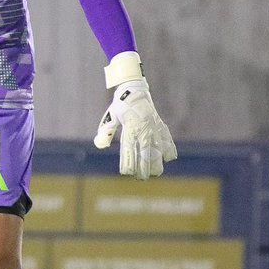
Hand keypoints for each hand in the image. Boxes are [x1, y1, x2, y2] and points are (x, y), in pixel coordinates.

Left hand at [93, 52, 176, 179]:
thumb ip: (105, 131)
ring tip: (156, 173)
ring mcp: (153, 127)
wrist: (134, 89)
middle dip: (144, 166)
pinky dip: (169, 148)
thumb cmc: (120, 106)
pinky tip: (169, 158)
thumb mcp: (110, 117)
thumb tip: (99, 144)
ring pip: (157, 147)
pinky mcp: (160, 125)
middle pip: (145, 151)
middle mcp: (144, 128)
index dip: (128, 161)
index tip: (126, 173)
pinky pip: (166, 138)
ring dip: (157, 161)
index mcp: (130, 126)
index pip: (129, 148)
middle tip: (143, 178)